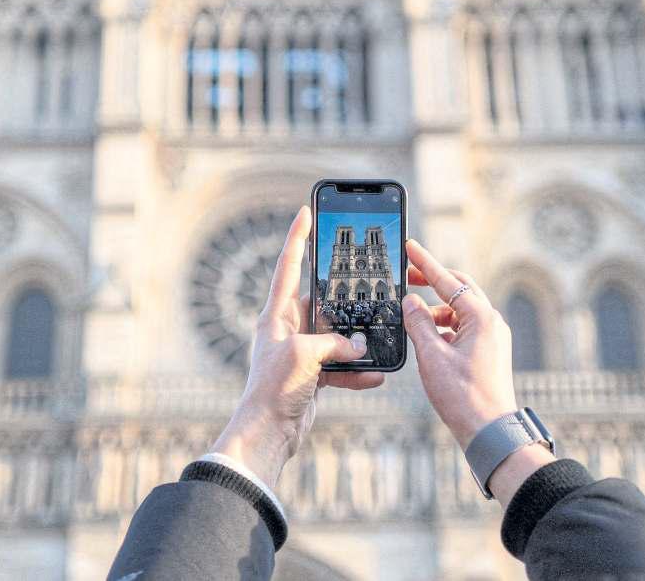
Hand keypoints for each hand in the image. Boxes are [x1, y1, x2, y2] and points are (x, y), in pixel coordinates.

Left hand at [212, 206, 384, 488]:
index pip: (288, 266)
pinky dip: (356, 371)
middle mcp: (287, 329)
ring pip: (335, 336)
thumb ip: (334, 342)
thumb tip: (358, 346)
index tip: (306, 212)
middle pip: (321, 304)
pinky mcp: (312, 375)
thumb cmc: (274, 388)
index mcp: (277, 315)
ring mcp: (301, 352)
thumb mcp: (305, 354)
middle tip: (364, 289)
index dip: (297, 238)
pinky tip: (375, 376)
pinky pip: (340, 366)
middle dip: (344, 303)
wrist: (268, 432)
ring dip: (355, 342)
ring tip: (375, 341)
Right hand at [403, 239, 553, 506]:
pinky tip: (428, 338)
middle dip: (433, 281)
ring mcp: (492, 336)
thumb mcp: (432, 356)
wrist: (490, 431)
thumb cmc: (463, 396)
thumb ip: (418, 324)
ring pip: (460, 309)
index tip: (410, 247)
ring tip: (412, 318)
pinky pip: (463, 327)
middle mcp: (491, 322)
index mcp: (481, 317)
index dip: (425, 263)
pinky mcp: (488, 351)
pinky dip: (444, 326)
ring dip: (436, 309)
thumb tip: (410, 302)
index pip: (448, 280)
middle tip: (408, 277)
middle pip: (459, 289)